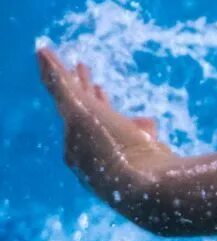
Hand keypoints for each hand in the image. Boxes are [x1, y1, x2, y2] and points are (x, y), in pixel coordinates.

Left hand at [37, 47, 175, 216]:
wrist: (152, 189)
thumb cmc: (114, 149)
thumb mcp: (81, 110)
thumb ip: (60, 82)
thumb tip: (40, 51)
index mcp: (72, 145)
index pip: (69, 105)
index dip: (70, 80)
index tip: (78, 62)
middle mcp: (92, 158)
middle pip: (87, 117)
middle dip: (87, 92)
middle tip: (86, 70)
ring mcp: (118, 164)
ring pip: (114, 129)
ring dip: (112, 110)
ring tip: (110, 95)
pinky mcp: (143, 168)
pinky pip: (138, 142)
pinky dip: (140, 128)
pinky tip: (150, 126)